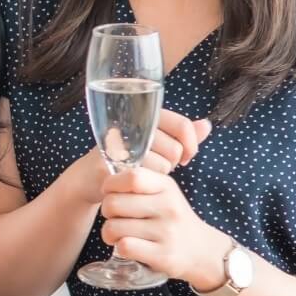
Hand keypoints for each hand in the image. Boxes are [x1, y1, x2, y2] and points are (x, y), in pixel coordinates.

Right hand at [67, 108, 211, 204]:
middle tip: (159, 165)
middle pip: (175, 147)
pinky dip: (146, 182)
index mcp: (143, 113)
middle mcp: (130, 122)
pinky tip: (137, 180)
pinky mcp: (112, 159)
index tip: (188, 155)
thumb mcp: (154, 144)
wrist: (88, 178)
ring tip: (145, 172)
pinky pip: (146, 174)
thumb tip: (206, 125)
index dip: (191, 142)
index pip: (181, 124)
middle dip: (172, 162)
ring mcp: (120, 139)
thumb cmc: (125, 159)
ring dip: (159, 174)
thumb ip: (179, 133)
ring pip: (164, 162)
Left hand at [96, 167, 230, 286]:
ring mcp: (167, 232)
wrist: (202, 251)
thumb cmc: (173, 218)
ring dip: (109, 233)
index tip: (109, 193)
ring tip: (120, 234)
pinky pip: (124, 246)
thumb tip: (106, 184)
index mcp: (166, 187)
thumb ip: (140, 184)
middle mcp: (168, 207)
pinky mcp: (163, 255)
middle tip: (114, 217)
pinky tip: (129, 246)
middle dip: (106, 211)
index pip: (131, 177)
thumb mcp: (164, 193)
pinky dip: (120, 247)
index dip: (111, 185)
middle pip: (113, 203)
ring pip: (113, 227)